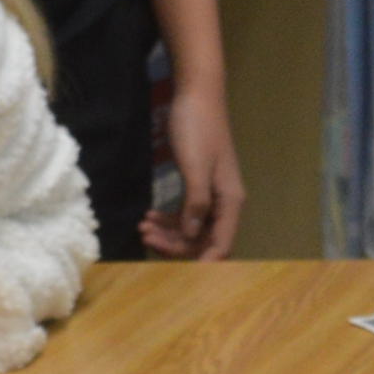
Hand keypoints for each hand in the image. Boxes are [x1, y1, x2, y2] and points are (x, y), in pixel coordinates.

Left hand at [147, 76, 246, 258]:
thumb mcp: (195, 167)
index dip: (205, 264)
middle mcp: (225, 201)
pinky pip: (186, 213)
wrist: (196, 95)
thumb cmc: (198, 128)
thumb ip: (195, 203)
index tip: (182, 278)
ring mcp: (212, 194)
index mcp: (230, 200)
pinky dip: (169, 218)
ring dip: (169, 233)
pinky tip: (149, 216)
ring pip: (193, 228)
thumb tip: (191, 235)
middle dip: (176, 245)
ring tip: (142, 226)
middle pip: (204, 240)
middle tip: (146, 237)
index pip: (222, 244)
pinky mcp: (199, 185)